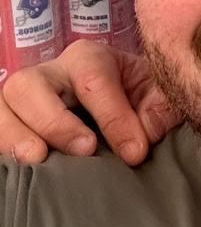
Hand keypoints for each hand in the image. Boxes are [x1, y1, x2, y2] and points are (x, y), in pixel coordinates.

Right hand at [0, 41, 180, 165]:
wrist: (128, 104)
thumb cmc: (141, 97)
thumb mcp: (158, 97)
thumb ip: (158, 112)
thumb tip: (138, 142)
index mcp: (89, 58)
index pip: (93, 81)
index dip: (113, 118)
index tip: (134, 152)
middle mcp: (50, 72)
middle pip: (29, 85)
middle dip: (54, 120)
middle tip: (84, 150)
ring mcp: (25, 98)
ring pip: (2, 105)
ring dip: (16, 135)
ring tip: (38, 160)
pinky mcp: (14, 121)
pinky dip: (5, 147)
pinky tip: (24, 168)